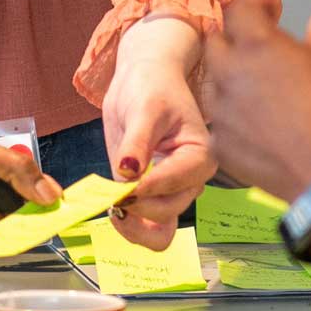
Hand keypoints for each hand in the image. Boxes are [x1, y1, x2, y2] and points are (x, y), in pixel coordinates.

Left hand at [103, 18, 212, 249]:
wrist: (144, 80)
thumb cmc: (151, 87)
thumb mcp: (144, 108)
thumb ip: (137, 142)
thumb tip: (128, 173)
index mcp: (200, 156)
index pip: (174, 185)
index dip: (145, 187)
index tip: (123, 176)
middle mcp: (190, 180)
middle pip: (167, 213)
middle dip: (136, 207)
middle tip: (110, 192)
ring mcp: (171, 191)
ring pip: (160, 230)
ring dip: (133, 226)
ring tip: (111, 206)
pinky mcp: (152, 195)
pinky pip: (148, 227)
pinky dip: (132, 228)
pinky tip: (114, 212)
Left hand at [198, 0, 310, 203]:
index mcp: (258, 45)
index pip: (239, 9)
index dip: (255, 6)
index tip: (267, 11)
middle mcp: (230, 73)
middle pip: (216, 43)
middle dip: (235, 40)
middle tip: (259, 49)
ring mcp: (221, 111)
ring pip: (213, 83)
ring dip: (230, 79)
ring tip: (258, 89)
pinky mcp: (219, 143)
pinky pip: (218, 121)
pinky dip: (232, 117)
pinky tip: (256, 124)